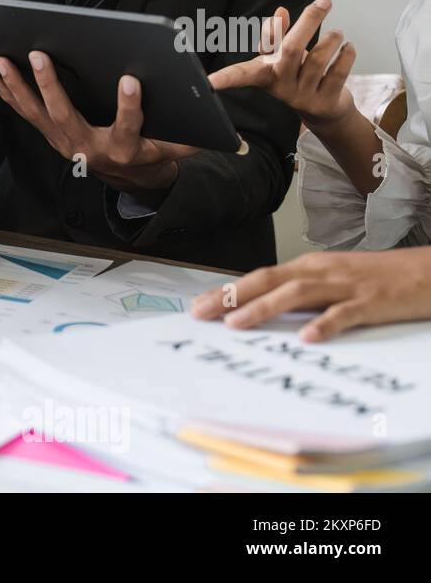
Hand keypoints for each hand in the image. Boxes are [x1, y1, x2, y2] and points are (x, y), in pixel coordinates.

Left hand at [0, 52, 200, 192]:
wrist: (128, 179)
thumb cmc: (154, 154)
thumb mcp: (178, 148)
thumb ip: (197, 138)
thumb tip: (231, 133)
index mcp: (123, 150)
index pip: (129, 127)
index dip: (131, 107)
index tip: (132, 81)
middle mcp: (88, 149)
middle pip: (66, 115)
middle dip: (51, 85)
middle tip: (40, 55)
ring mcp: (65, 143)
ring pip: (38, 113)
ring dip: (19, 86)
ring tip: (3, 60)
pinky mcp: (52, 136)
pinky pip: (28, 114)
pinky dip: (11, 95)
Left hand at [191, 248, 430, 342]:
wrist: (429, 272)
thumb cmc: (380, 279)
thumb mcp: (333, 282)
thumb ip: (301, 295)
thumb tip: (261, 310)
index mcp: (310, 268)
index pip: (260, 277)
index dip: (228, 291)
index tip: (197, 306)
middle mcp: (322, 272)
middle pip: (269, 281)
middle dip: (232, 298)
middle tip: (201, 314)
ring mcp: (346, 286)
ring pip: (297, 294)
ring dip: (264, 308)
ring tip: (237, 325)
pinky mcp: (372, 302)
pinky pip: (344, 314)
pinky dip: (323, 324)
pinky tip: (305, 338)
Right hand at [207, 0, 357, 130]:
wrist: (323, 112)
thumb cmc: (299, 77)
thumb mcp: (283, 58)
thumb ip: (280, 36)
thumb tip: (280, 12)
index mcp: (264, 75)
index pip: (241, 74)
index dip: (225, 78)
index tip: (209, 82)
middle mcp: (280, 87)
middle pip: (292, 50)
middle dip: (309, 21)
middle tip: (324, 1)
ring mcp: (302, 97)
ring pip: (319, 59)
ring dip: (333, 39)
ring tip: (338, 33)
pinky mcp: (324, 102)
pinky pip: (338, 71)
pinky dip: (347, 54)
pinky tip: (347, 48)